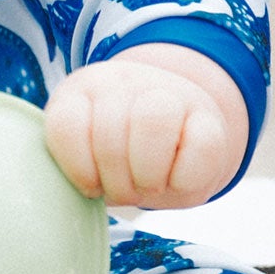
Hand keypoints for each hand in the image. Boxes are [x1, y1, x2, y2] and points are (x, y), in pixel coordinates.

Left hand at [41, 50, 245, 208]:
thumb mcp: (86, 159)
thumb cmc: (119, 159)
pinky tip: (176, 179)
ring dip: (148, 176)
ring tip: (149, 186)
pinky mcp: (208, 118)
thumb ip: (75, 168)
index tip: (92, 184)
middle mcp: (120, 82)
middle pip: (110, 135)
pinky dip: (184, 179)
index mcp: (80, 91)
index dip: (79, 170)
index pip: (66, 127)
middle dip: (117, 182)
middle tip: (126, 191)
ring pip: (152, 123)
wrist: (172, 140)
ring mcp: (167, 92)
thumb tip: (87, 190)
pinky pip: (200, 148)